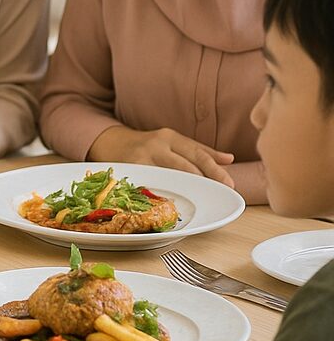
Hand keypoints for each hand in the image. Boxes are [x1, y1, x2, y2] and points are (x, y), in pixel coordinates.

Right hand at [89, 125, 234, 186]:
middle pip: (185, 165)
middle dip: (204, 180)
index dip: (215, 169)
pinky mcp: (129, 170)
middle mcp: (156, 144)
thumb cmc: (146, 144)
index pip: (197, 153)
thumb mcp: (171, 141)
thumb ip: (199, 150)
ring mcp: (141, 157)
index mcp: (170, 137)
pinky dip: (162, 194)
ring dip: (186, 189)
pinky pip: (150, 184)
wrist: (109, 142)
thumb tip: (229, 159)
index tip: (229, 184)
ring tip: (199, 200)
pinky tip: (171, 204)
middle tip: (218, 194)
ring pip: (169, 176)